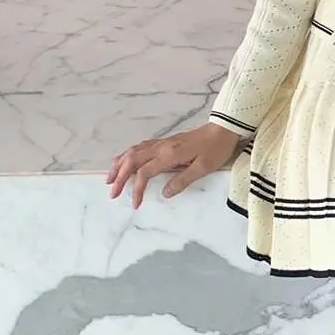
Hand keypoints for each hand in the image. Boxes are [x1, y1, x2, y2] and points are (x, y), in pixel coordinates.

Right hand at [107, 123, 241, 209]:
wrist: (224, 129)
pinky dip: (129, 153)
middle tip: (111, 192)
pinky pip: (142, 146)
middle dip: (119, 176)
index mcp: (170, 154)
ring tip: (110, 177)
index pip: (145, 172)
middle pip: (133, 160)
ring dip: (120, 164)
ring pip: (135, 151)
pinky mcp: (167, 140)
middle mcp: (162, 146)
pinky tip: (125, 158)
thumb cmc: (216, 149)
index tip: (136, 204)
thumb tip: (164, 193)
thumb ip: (182, 180)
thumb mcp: (203, 168)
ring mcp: (164, 142)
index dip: (137, 189)